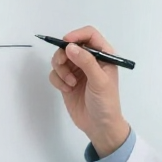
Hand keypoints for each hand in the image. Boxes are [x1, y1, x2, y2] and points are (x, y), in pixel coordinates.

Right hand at [47, 26, 129, 155]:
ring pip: (60, 58)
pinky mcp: (67, 81)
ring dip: (61, 69)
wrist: (99, 126)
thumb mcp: (99, 81)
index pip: (89, 35)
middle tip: (63, 65)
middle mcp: (89, 60)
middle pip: (70, 45)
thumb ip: (86, 62)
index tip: (66, 43)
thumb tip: (70, 47)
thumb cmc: (106, 103)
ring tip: (70, 83)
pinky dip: (58, 80)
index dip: (77, 35)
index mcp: (103, 55)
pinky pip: (55, 73)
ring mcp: (77, 70)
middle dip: (64, 55)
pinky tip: (67, 90)